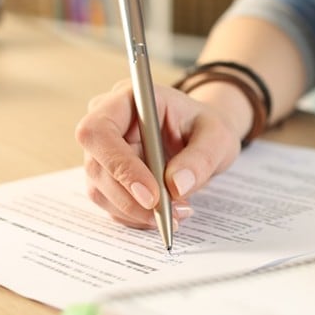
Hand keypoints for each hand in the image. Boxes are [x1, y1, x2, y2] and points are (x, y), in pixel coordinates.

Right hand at [75, 80, 242, 228]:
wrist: (202, 135)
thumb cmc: (205, 127)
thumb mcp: (217, 137)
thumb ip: (200, 158)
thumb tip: (176, 186)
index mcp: (128, 98)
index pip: (100, 130)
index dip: (119, 165)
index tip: (151, 195)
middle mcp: (107, 122)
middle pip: (96, 166)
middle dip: (131, 198)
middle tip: (170, 213)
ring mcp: (102, 150)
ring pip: (100, 190)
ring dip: (136, 211)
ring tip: (177, 212)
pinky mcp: (106, 175)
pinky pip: (111, 203)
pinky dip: (137, 216)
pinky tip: (166, 212)